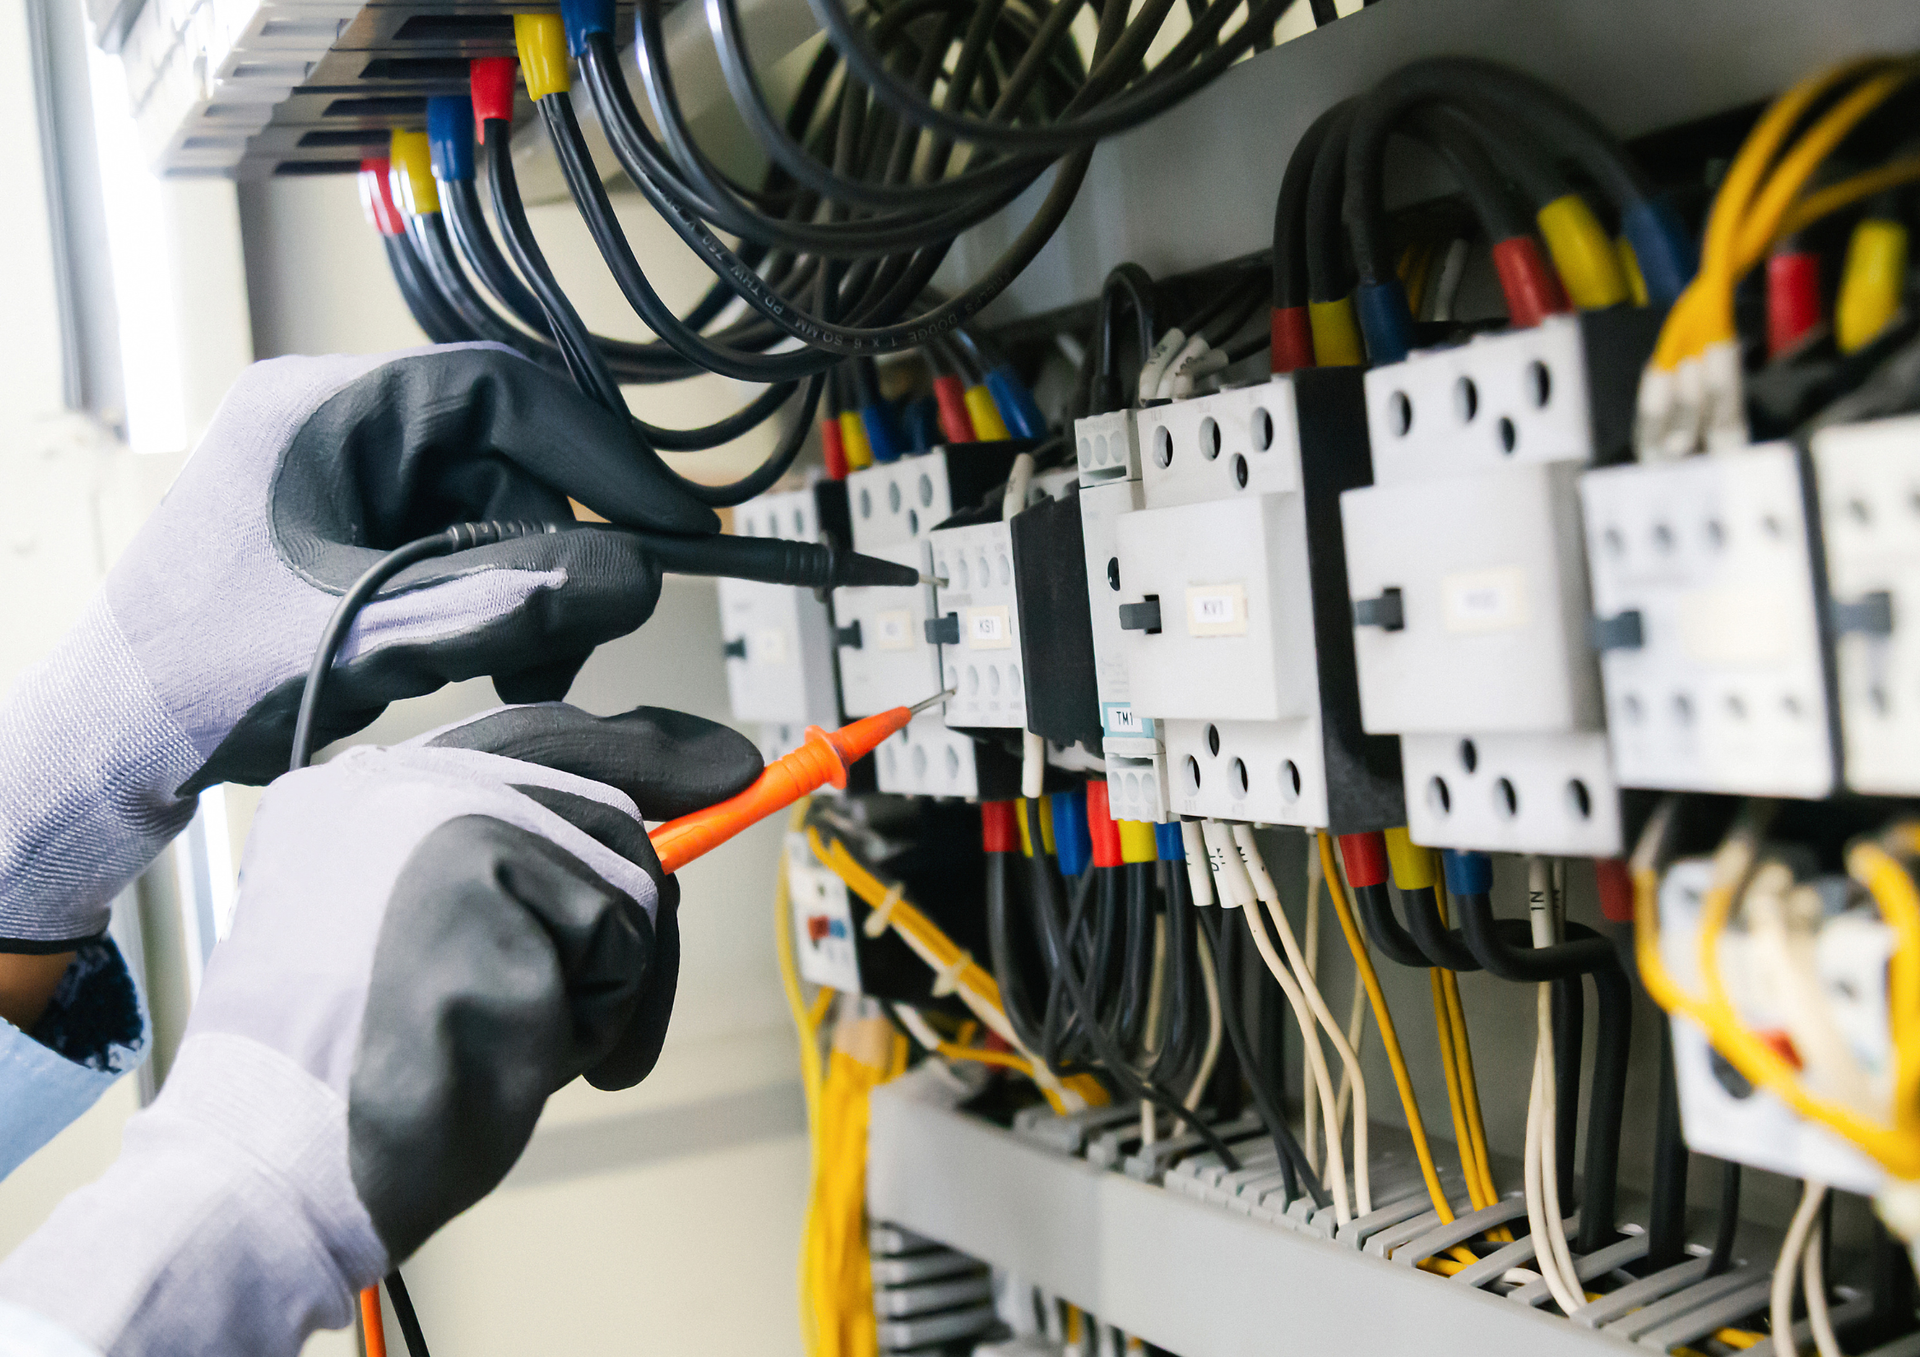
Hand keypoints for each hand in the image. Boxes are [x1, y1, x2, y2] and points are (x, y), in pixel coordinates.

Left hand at [0, 342, 712, 948]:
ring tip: (515, 672)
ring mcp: (346, 480)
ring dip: (523, 592)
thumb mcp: (368, 637)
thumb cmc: (197, 677)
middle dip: (554, 554)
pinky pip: (458, 549)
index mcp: (324, 409)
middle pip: (504, 462)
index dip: (598, 451)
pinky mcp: (353, 533)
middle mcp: (339, 428)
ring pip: (491, 513)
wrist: (116, 743)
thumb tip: (632, 581)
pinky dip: (489, 606)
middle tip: (576, 641)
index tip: (670, 520)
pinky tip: (475, 660)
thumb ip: (502, 605)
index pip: (499, 391)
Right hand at [0, 703, 761, 1356]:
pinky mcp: (486, 877)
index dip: (641, 751)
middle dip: (654, 873)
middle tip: (704, 858)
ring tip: (518, 1040)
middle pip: (597, 792)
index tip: (724, 765)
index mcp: (356, 798)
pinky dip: (604, 1018)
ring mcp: (439, 821)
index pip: (531, 739)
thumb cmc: (352, 1085)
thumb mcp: (415, 949)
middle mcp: (394, 782)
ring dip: (610, 983)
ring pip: (625, 874)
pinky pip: (622, 941)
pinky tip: (518, 1053)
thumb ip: (503, 881)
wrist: (272, 1167)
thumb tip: (647, 853)